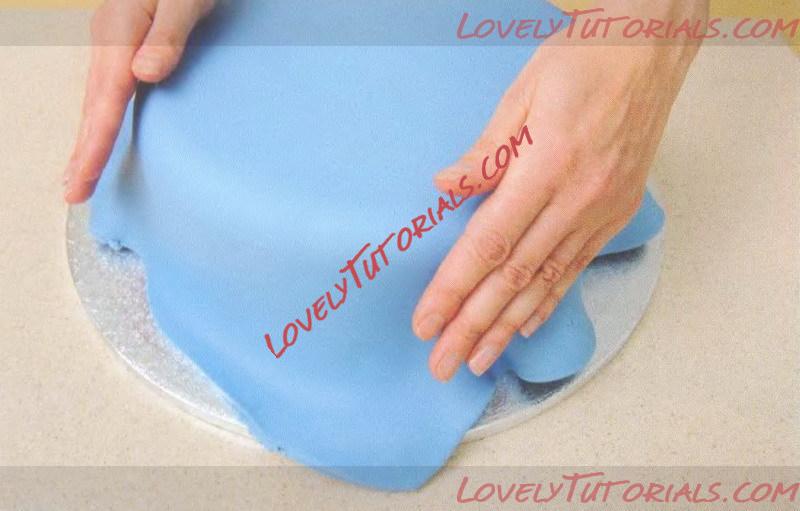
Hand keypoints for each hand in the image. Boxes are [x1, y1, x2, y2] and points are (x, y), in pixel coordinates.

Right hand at [63, 0, 213, 202]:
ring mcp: (113, 42)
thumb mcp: (186, 0)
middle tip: (73, 194)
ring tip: (79, 174)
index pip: (105, 102)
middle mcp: (108, 41)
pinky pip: (107, 90)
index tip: (81, 182)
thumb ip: (168, 36)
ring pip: (95, 99)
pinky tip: (100, 132)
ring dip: (88, 138)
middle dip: (83, 152)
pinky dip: (100, 117)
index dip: (94, 146)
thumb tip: (143, 75)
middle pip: (92, 106)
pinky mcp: (124, 43)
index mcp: (118, 34)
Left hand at [412, 1, 706, 380]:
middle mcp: (576, 200)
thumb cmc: (583, 60)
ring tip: (478, 362)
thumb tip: (444, 189)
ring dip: (507, 327)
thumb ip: (485, 153)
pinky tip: (526, 327)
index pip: (488, 244)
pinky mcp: (614, 214)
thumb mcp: (523, 93)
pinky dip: (548, 302)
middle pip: (513, 277)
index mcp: (547, 167)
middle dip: (473, 326)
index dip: (453, 289)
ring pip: (545, 282)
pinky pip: (575, 267)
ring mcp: (599, 211)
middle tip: (441, 364)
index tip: (425, 324)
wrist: (653, 49)